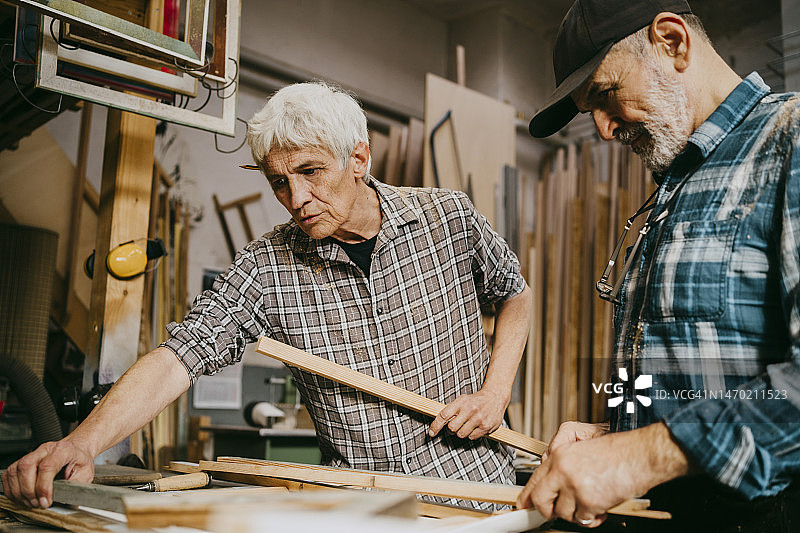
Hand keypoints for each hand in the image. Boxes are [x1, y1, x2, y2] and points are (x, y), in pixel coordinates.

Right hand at [2, 439, 94, 507]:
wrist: (76, 449)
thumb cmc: (80, 460)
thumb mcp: (86, 473)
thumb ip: (76, 486)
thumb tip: (68, 502)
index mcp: (63, 450)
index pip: (48, 466)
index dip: (43, 487)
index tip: (45, 501)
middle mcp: (45, 449)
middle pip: (27, 466)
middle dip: (29, 490)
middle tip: (37, 503)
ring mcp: (32, 454)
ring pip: (15, 470)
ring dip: (19, 491)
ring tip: (30, 502)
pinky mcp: (22, 461)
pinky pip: (9, 474)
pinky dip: (11, 489)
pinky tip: (21, 497)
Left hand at [428, 388, 507, 439]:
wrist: (495, 397)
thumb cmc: (475, 400)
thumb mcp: (462, 400)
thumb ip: (451, 410)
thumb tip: (438, 424)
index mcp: (461, 402)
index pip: (444, 415)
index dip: (435, 425)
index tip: (431, 433)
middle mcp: (470, 410)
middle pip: (452, 428)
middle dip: (451, 429)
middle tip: (455, 426)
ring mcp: (478, 419)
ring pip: (461, 434)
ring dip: (461, 432)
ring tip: (467, 425)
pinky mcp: (486, 426)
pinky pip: (472, 437)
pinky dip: (471, 434)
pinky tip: (475, 427)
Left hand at [516, 422, 688, 527]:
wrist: (640, 455)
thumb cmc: (617, 451)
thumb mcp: (582, 446)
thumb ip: (561, 462)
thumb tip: (549, 483)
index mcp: (559, 456)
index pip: (535, 480)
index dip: (528, 497)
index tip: (525, 506)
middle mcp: (562, 470)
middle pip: (541, 501)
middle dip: (547, 511)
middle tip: (556, 512)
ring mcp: (575, 486)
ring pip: (563, 513)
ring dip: (577, 512)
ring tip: (591, 500)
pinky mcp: (589, 501)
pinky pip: (583, 520)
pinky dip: (592, 518)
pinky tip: (601, 505)